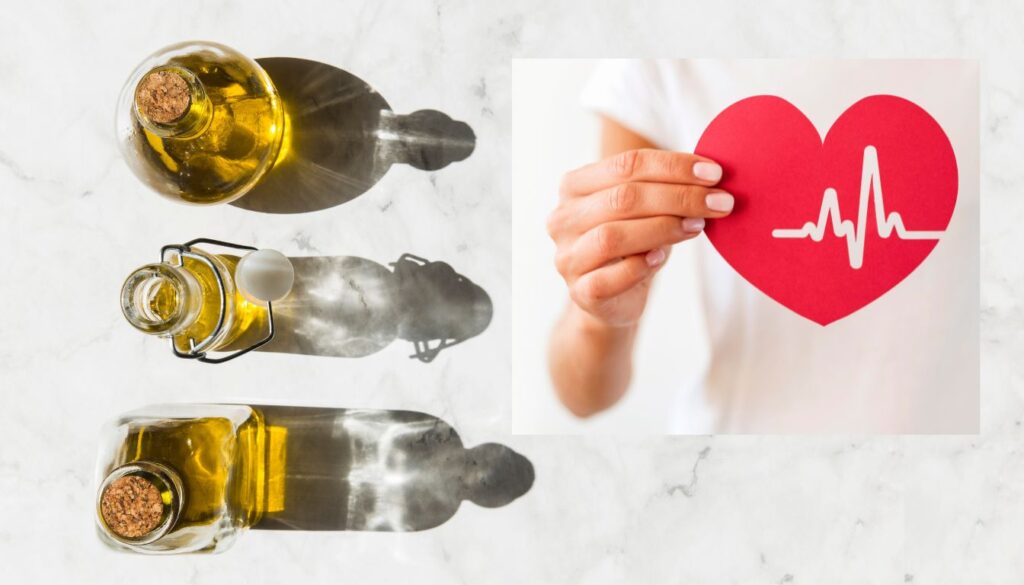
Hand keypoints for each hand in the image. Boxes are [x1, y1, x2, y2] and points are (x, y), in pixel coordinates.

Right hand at [547, 149, 732, 326]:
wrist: (610, 297)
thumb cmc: (631, 242)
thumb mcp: (644, 208)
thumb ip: (663, 187)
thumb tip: (711, 174)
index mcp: (575, 186)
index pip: (626, 165)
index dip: (673, 167)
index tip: (714, 174)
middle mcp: (563, 218)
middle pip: (623, 198)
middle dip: (679, 197)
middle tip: (720, 202)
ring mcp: (567, 257)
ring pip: (613, 236)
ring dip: (663, 228)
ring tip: (698, 226)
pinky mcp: (579, 292)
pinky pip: (609, 278)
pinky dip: (640, 267)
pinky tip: (661, 258)